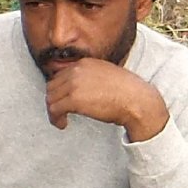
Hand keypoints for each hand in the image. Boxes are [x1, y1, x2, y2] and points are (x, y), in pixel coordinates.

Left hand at [45, 58, 168, 141]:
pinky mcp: (74, 99)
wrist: (136, 100)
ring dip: (53, 111)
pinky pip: (54, 109)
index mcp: (85, 63)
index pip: (60, 75)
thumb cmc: (127, 92)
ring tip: (61, 120)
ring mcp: (74, 84)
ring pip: (50, 98)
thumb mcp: (107, 76)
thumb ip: (92, 77)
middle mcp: (77, 70)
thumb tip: (83, 90)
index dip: (60, 90)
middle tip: (61, 112)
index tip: (63, 100)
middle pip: (52, 85)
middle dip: (54, 100)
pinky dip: (55, 119)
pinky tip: (63, 124)